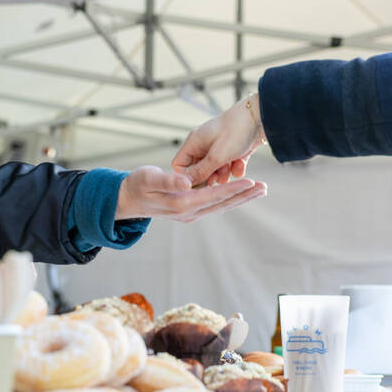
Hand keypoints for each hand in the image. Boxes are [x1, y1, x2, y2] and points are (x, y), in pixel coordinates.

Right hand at [115, 165, 266, 222]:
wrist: (127, 199)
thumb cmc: (136, 184)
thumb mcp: (148, 177)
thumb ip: (168, 179)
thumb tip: (188, 182)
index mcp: (180, 203)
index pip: (213, 195)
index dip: (232, 189)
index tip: (250, 182)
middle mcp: (188, 212)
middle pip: (221, 204)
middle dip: (243, 195)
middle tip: (264, 187)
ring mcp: (189, 214)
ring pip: (220, 206)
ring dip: (240, 198)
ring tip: (259, 189)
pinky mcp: (189, 211)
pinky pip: (214, 205)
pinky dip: (229, 199)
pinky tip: (240, 193)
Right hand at [171, 94, 264, 186]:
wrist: (262, 116)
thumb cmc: (236, 131)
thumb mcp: (217, 156)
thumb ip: (200, 172)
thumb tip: (185, 185)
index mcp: (194, 142)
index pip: (179, 165)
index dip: (186, 177)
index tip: (198, 185)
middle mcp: (203, 144)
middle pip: (198, 169)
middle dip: (209, 176)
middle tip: (217, 179)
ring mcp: (218, 146)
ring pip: (215, 169)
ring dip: (223, 173)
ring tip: (230, 169)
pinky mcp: (232, 149)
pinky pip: (229, 164)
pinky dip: (234, 167)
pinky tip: (241, 165)